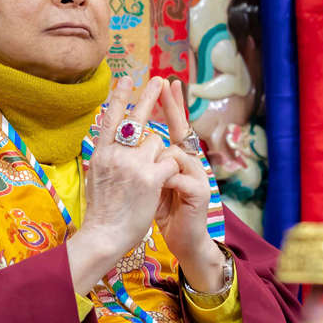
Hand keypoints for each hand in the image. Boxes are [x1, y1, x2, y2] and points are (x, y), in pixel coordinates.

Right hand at [66, 76, 178, 293]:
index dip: (118, 96)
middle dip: (148, 96)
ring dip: (161, 155)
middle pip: (136, 118)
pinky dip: (171, 170)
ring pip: (158, 143)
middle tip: (158, 80)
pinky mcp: (151, 176)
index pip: (109, 117)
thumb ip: (106, 156)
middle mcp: (115, 153)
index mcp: (100, 153)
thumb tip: (110, 141)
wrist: (104, 235)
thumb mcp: (96, 176)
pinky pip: (170, 161)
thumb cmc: (102, 211)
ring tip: (152, 177)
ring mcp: (133, 163)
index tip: (126, 78)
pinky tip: (163, 184)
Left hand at [156, 80, 224, 292]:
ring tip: (150, 182)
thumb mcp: (147, 181)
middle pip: (180, 128)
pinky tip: (160, 191)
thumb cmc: (161, 210)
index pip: (172, 126)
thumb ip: (142, 160)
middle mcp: (189, 162)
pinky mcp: (199, 191)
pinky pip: (176, 175)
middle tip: (165, 82)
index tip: (166, 81)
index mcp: (175, 159)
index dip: (170, 104)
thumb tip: (123, 138)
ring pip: (173, 152)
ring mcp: (197, 174)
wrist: (182, 240)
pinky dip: (164, 180)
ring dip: (157, 164)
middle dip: (172, 105)